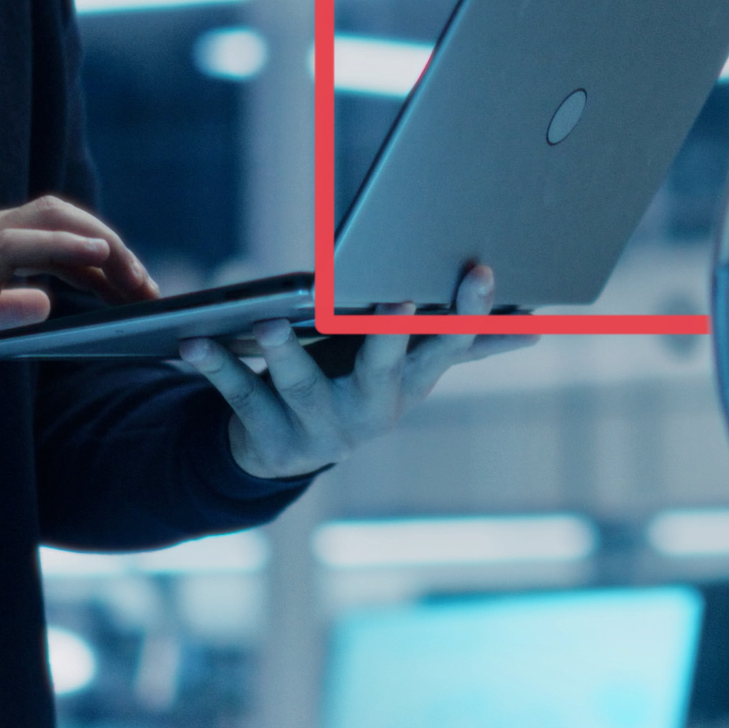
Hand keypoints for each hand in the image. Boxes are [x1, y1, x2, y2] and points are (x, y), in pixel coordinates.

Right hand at [0, 196, 155, 404]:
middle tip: (145, 286)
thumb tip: (44, 301)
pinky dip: (67, 244)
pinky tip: (99, 258)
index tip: (127, 285)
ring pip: (48, 218)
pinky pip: (21, 243)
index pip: (44, 232)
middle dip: (109, 246)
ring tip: (137, 279)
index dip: (92, 252)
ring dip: (102, 246)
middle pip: (56, 215)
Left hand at [179, 262, 535, 480]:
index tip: (476, 273)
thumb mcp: (411, 370)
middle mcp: (371, 409)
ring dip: (285, 355)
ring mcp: (318, 427)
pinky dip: (214, 367)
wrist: (288, 454)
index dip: (463, 313)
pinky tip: (191, 341)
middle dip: (390, 333)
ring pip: (300, 386)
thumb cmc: (357, 387)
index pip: (445, 344)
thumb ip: (466, 345)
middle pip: (383, 367)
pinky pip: (237, 396)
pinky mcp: (266, 436)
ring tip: (270, 325)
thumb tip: (536, 326)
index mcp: (409, 383)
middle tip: (395, 298)